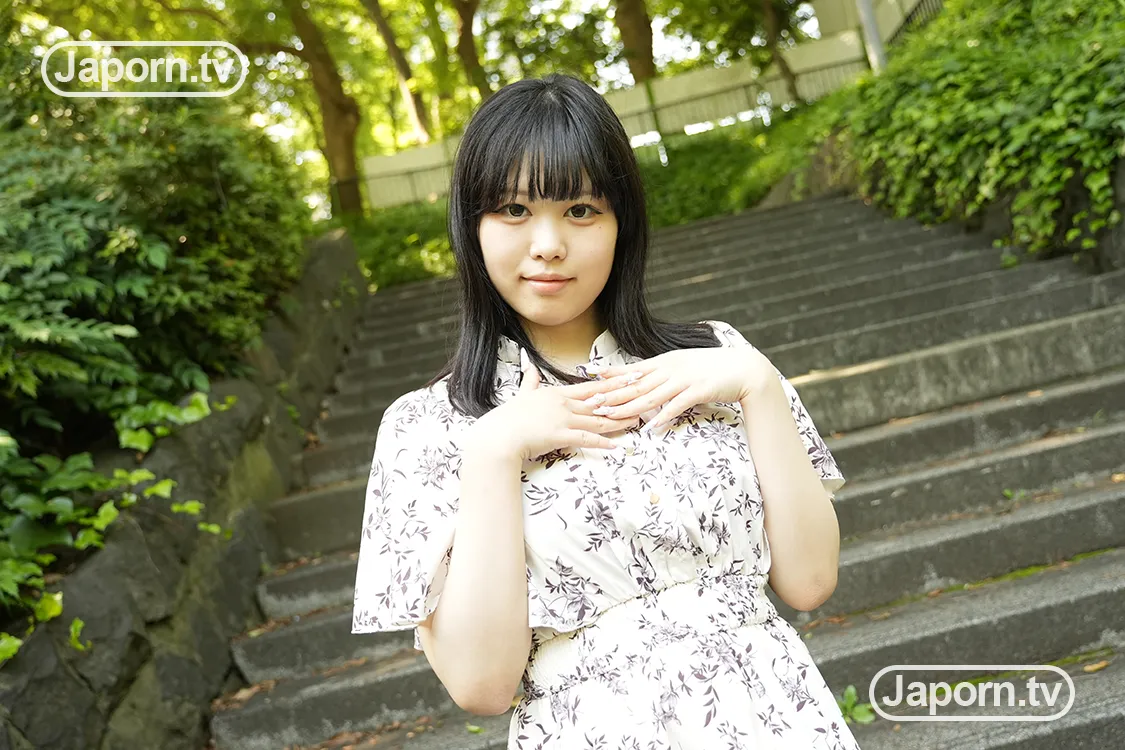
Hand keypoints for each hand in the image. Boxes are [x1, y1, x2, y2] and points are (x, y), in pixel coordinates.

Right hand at [470, 347, 641, 460]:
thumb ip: (529, 381)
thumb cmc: (508, 418)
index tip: (627, 377)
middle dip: (622, 396)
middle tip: (641, 390)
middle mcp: (563, 404)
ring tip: (636, 420)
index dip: (610, 383)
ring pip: (597, 420)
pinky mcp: (560, 436)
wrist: (499, 436)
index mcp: (556, 394)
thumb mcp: (521, 394)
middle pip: (599, 401)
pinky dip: (601, 444)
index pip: (589, 387)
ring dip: (618, 421)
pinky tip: (615, 446)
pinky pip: (586, 440)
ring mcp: (563, 419)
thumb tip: (529, 366)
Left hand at [581, 346, 775, 432]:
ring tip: (611, 417)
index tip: (589, 378)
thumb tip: (643, 380)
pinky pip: (677, 405)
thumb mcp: (683, 365)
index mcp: (665, 361)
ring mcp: (684, 379)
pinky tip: (650, 426)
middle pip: (636, 384)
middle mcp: (671, 369)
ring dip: (629, 407)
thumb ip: (663, 372)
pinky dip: (662, 415)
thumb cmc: (712, 368)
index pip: (632, 369)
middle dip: (612, 395)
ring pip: (651, 395)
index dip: (610, 375)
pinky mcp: (699, 390)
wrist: (744, 367)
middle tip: (591, 403)